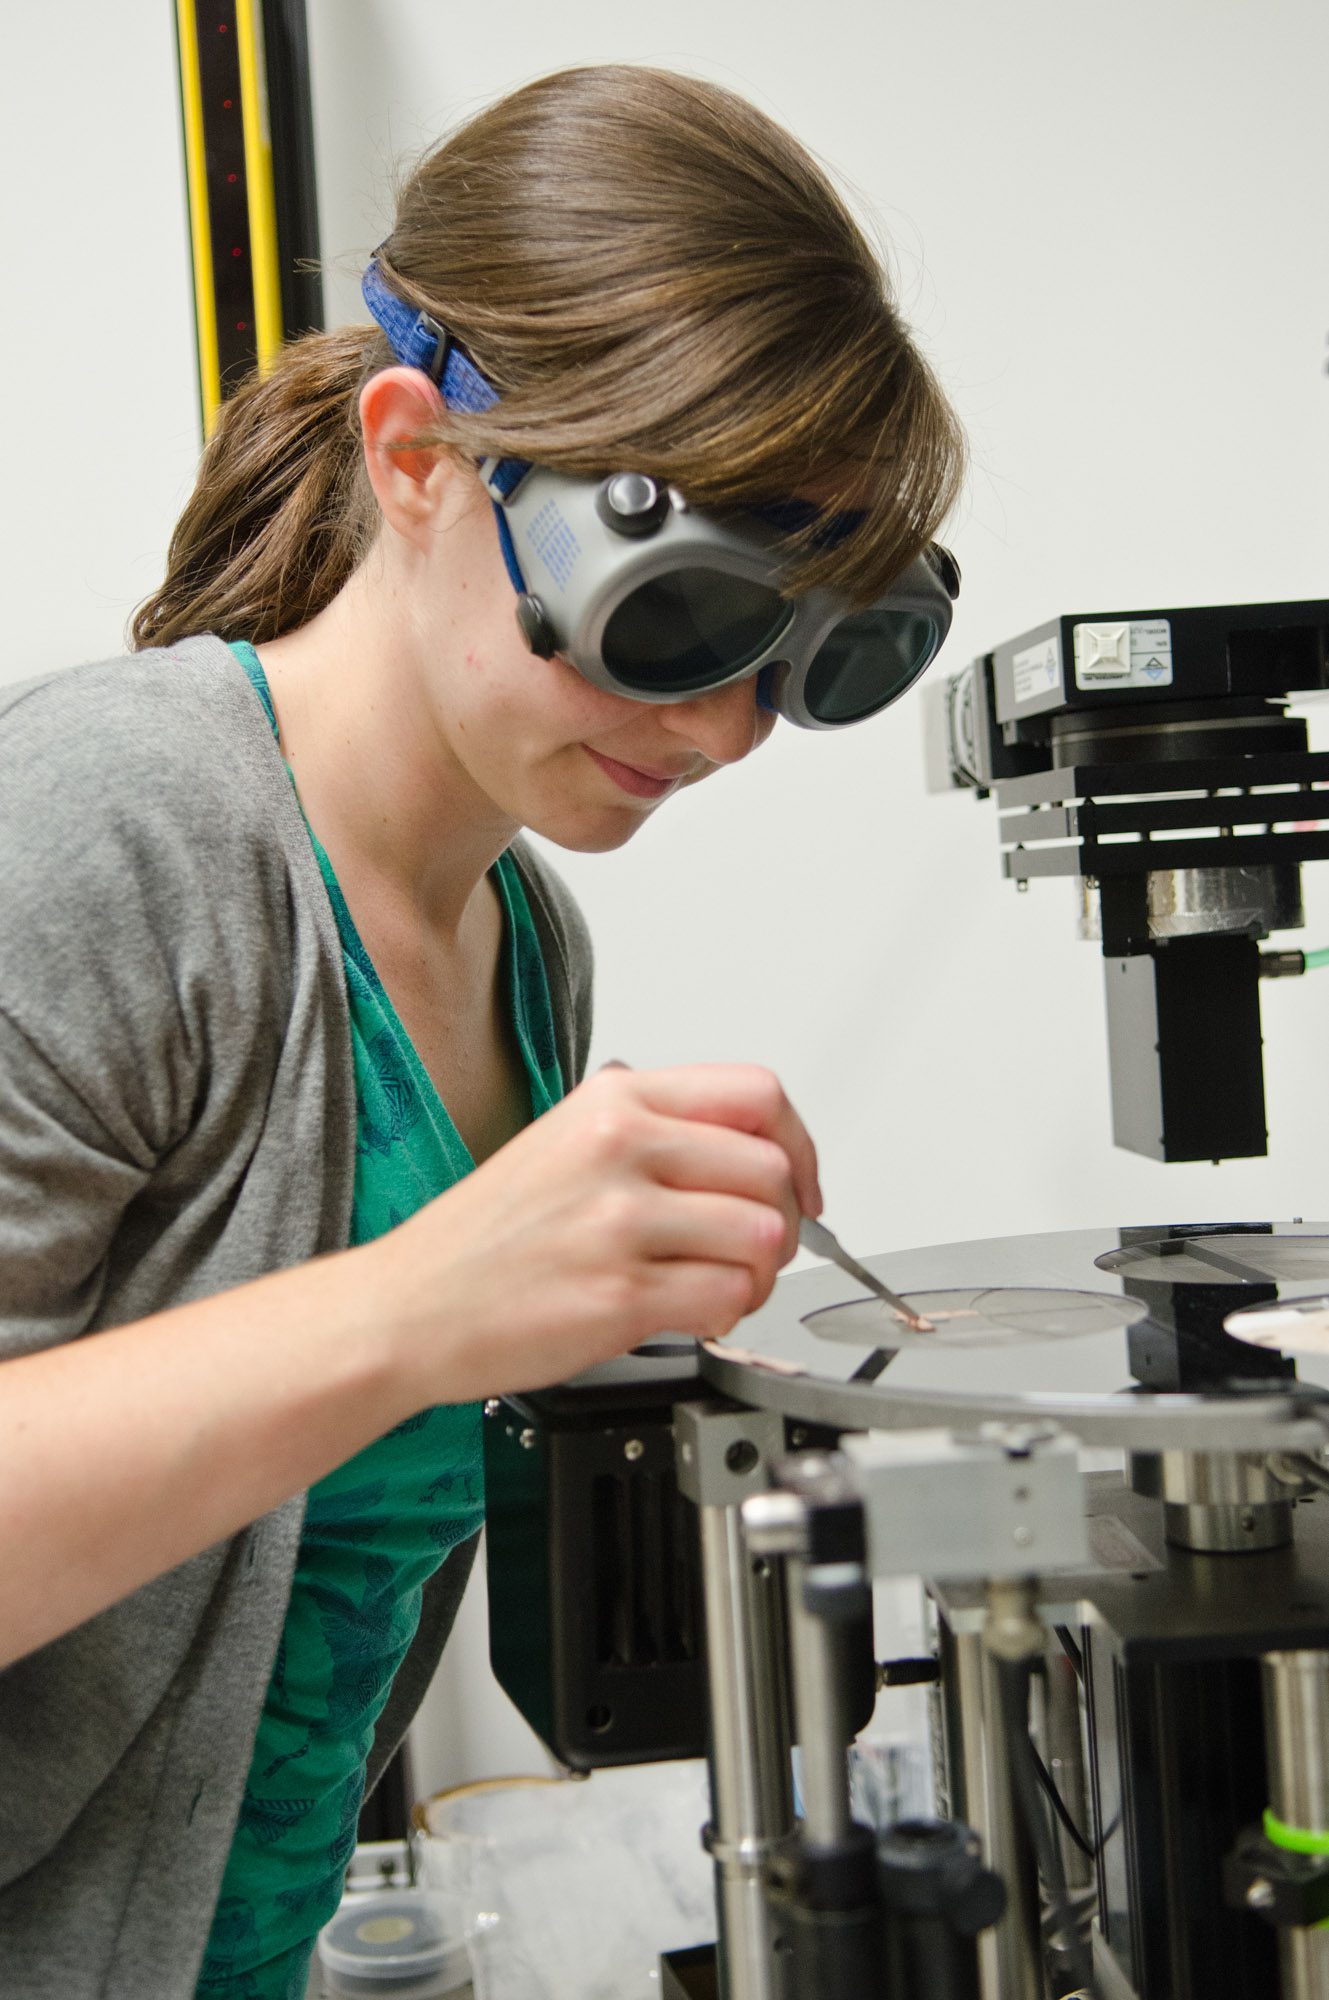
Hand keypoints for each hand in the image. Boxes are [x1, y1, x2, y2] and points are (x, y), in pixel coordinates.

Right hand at [373, 1063, 821, 1404]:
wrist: (409, 1307)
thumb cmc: (485, 1238)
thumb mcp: (564, 1142)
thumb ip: (653, 1131)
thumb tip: (751, 1152)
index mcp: (614, 1101)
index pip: (758, 1093)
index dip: (798, 1144)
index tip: (798, 1185)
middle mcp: (619, 1148)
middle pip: (771, 1169)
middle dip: (782, 1223)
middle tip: (751, 1253)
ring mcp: (619, 1221)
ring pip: (763, 1237)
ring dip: (759, 1276)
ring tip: (718, 1287)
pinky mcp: (619, 1295)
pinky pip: (729, 1297)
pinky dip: (727, 1315)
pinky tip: (690, 1315)